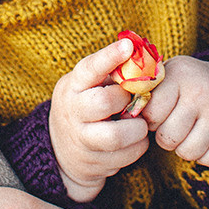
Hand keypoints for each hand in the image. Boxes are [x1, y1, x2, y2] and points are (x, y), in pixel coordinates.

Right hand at [48, 37, 150, 199]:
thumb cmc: (86, 108)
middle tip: (131, 101)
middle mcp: (73, 112)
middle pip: (103, 102)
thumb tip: (146, 60)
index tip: (129, 45)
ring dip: (136, 130)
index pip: (89, 68)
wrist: (61, 152)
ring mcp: (80, 139)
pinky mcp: (93, 163)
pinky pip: (125, 156)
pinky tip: (135, 140)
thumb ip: (111, 76)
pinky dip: (138, 148)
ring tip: (140, 125)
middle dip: (125, 101)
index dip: (110, 56)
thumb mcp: (88, 87)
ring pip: (115, 136)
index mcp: (72, 86)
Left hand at [140, 55, 208, 165]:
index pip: (150, 114)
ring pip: (187, 152)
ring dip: (186, 148)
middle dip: (168, 137)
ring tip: (193, 130)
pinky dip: (206, 156)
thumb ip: (143, 92)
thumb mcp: (169, 77)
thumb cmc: (190, 87)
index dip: (152, 119)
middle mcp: (203, 90)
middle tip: (178, 124)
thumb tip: (122, 118)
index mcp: (180, 73)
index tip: (161, 112)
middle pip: (167, 137)